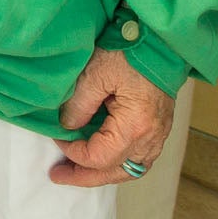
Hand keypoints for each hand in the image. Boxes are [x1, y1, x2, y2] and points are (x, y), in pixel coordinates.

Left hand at [51, 48, 173, 186]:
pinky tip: (102, 159)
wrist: (159, 42)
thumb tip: (67, 127)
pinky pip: (139, 159)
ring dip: (103, 173)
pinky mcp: (159, 129)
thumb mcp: (95, 73)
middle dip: (85, 176)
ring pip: (130, 170)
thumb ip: (78, 104)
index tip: (58, 138)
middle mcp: (151, 138)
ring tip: (77, 171)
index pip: (100, 157)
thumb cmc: (129, 53)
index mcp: (135, 126)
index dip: (74, 153)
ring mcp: (159, 136)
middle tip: (59, 175)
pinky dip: (119, 164)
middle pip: (116, 172)